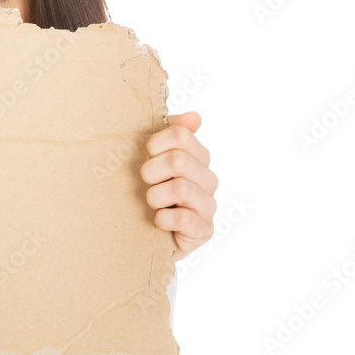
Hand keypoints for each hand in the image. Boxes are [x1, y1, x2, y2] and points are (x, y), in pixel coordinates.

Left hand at [140, 111, 217, 262]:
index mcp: (198, 158)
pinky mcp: (203, 231)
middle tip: (146, 184)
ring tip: (152, 203)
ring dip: (154, 197)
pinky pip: (182, 218)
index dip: (155, 144)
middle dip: (151, 172)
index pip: (181, 135)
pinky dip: (162, 219)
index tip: (146, 156)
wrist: (152, 237)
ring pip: (180, 188)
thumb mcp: (155, 161)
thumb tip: (194, 116)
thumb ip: (172, 135)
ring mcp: (208, 206)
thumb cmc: (153, 194)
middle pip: (178, 161)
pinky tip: (158, 221)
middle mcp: (208, 179)